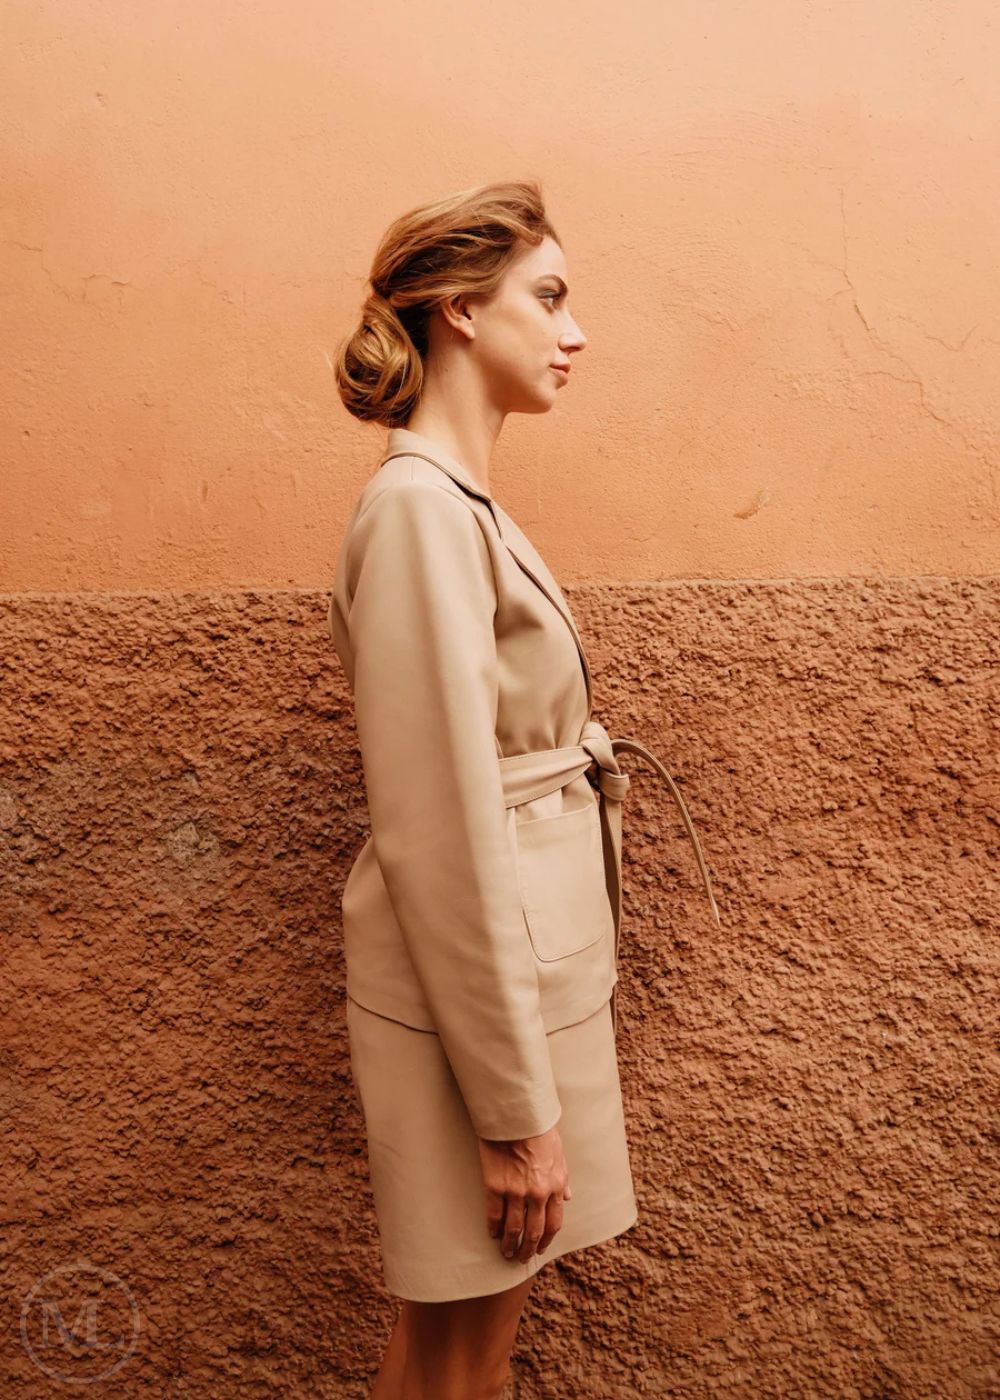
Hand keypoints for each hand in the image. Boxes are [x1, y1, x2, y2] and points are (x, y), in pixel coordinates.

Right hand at [477, 1123, 572, 1262]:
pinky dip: (494, 1227)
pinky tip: (492, 1234)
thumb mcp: (560, 1153)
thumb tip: (569, 1197)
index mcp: (556, 1186)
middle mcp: (538, 1193)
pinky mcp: (496, 1186)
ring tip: (506, 1252)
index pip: (554, 1223)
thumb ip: (563, 1178)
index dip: (547, 1240)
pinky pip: (495, 1214)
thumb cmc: (539, 1130)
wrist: (516, 1116)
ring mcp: (516, 1191)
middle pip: (534, 1231)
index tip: (540, 1248)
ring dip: (510, 1244)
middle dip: (528, 1248)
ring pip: (514, 1228)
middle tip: (521, 1258)